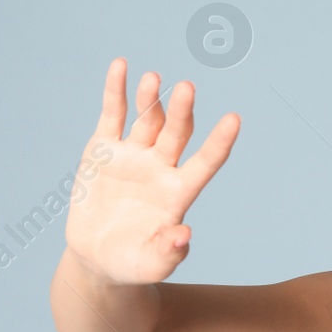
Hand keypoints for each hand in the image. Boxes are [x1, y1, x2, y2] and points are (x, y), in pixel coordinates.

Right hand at [64, 57, 240, 284]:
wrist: (97, 258)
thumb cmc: (133, 263)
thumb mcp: (151, 265)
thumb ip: (169, 252)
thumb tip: (185, 236)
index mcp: (179, 192)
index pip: (206, 162)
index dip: (219, 142)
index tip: (234, 119)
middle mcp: (161, 167)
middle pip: (176, 133)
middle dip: (182, 111)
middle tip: (187, 88)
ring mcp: (133, 155)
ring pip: (147, 120)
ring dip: (151, 99)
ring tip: (153, 79)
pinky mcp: (103, 150)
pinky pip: (113, 115)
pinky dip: (116, 90)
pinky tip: (121, 65)